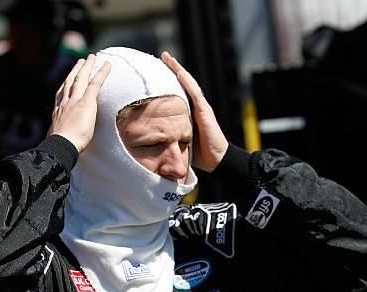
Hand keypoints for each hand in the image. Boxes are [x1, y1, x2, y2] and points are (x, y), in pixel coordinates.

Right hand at [48, 55, 110, 152]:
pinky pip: (95, 84)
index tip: (68, 79)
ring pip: (81, 78)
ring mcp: (75, 101)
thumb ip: (63, 136)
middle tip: (80, 62)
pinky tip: (107, 65)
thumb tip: (64, 143)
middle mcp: (65, 103)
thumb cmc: (61, 148)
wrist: (61, 145)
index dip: (66, 85)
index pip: (61, 94)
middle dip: (76, 71)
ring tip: (91, 58)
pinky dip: (102, 73)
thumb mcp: (59, 139)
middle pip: (70, 82)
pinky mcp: (86, 103)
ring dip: (87, 67)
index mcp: (58, 112)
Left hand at [161, 51, 227, 171]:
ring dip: (179, 70)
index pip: (178, 92)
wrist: (216, 160)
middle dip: (173, 68)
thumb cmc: (198, 153)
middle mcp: (195, 106)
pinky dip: (187, 82)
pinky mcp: (205, 112)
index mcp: (189, 112)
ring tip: (168, 58)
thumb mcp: (179, 141)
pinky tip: (180, 72)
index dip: (169, 80)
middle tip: (163, 55)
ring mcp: (201, 108)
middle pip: (183, 83)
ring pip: (189, 84)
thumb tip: (150, 137)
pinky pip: (195, 94)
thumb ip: (169, 135)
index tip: (157, 69)